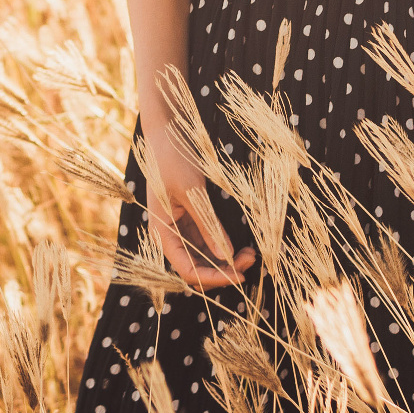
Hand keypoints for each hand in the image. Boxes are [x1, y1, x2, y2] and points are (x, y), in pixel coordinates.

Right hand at [146, 126, 254, 289]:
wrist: (166, 134)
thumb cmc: (172, 160)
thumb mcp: (192, 192)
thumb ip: (208, 224)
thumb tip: (225, 255)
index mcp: (163, 233)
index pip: (188, 271)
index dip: (213, 278)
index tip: (239, 274)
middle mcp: (171, 236)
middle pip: (197, 268)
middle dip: (223, 270)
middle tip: (250, 261)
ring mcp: (181, 229)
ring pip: (205, 257)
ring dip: (226, 260)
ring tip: (250, 254)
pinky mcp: (191, 220)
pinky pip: (208, 242)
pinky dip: (223, 246)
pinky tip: (240, 245)